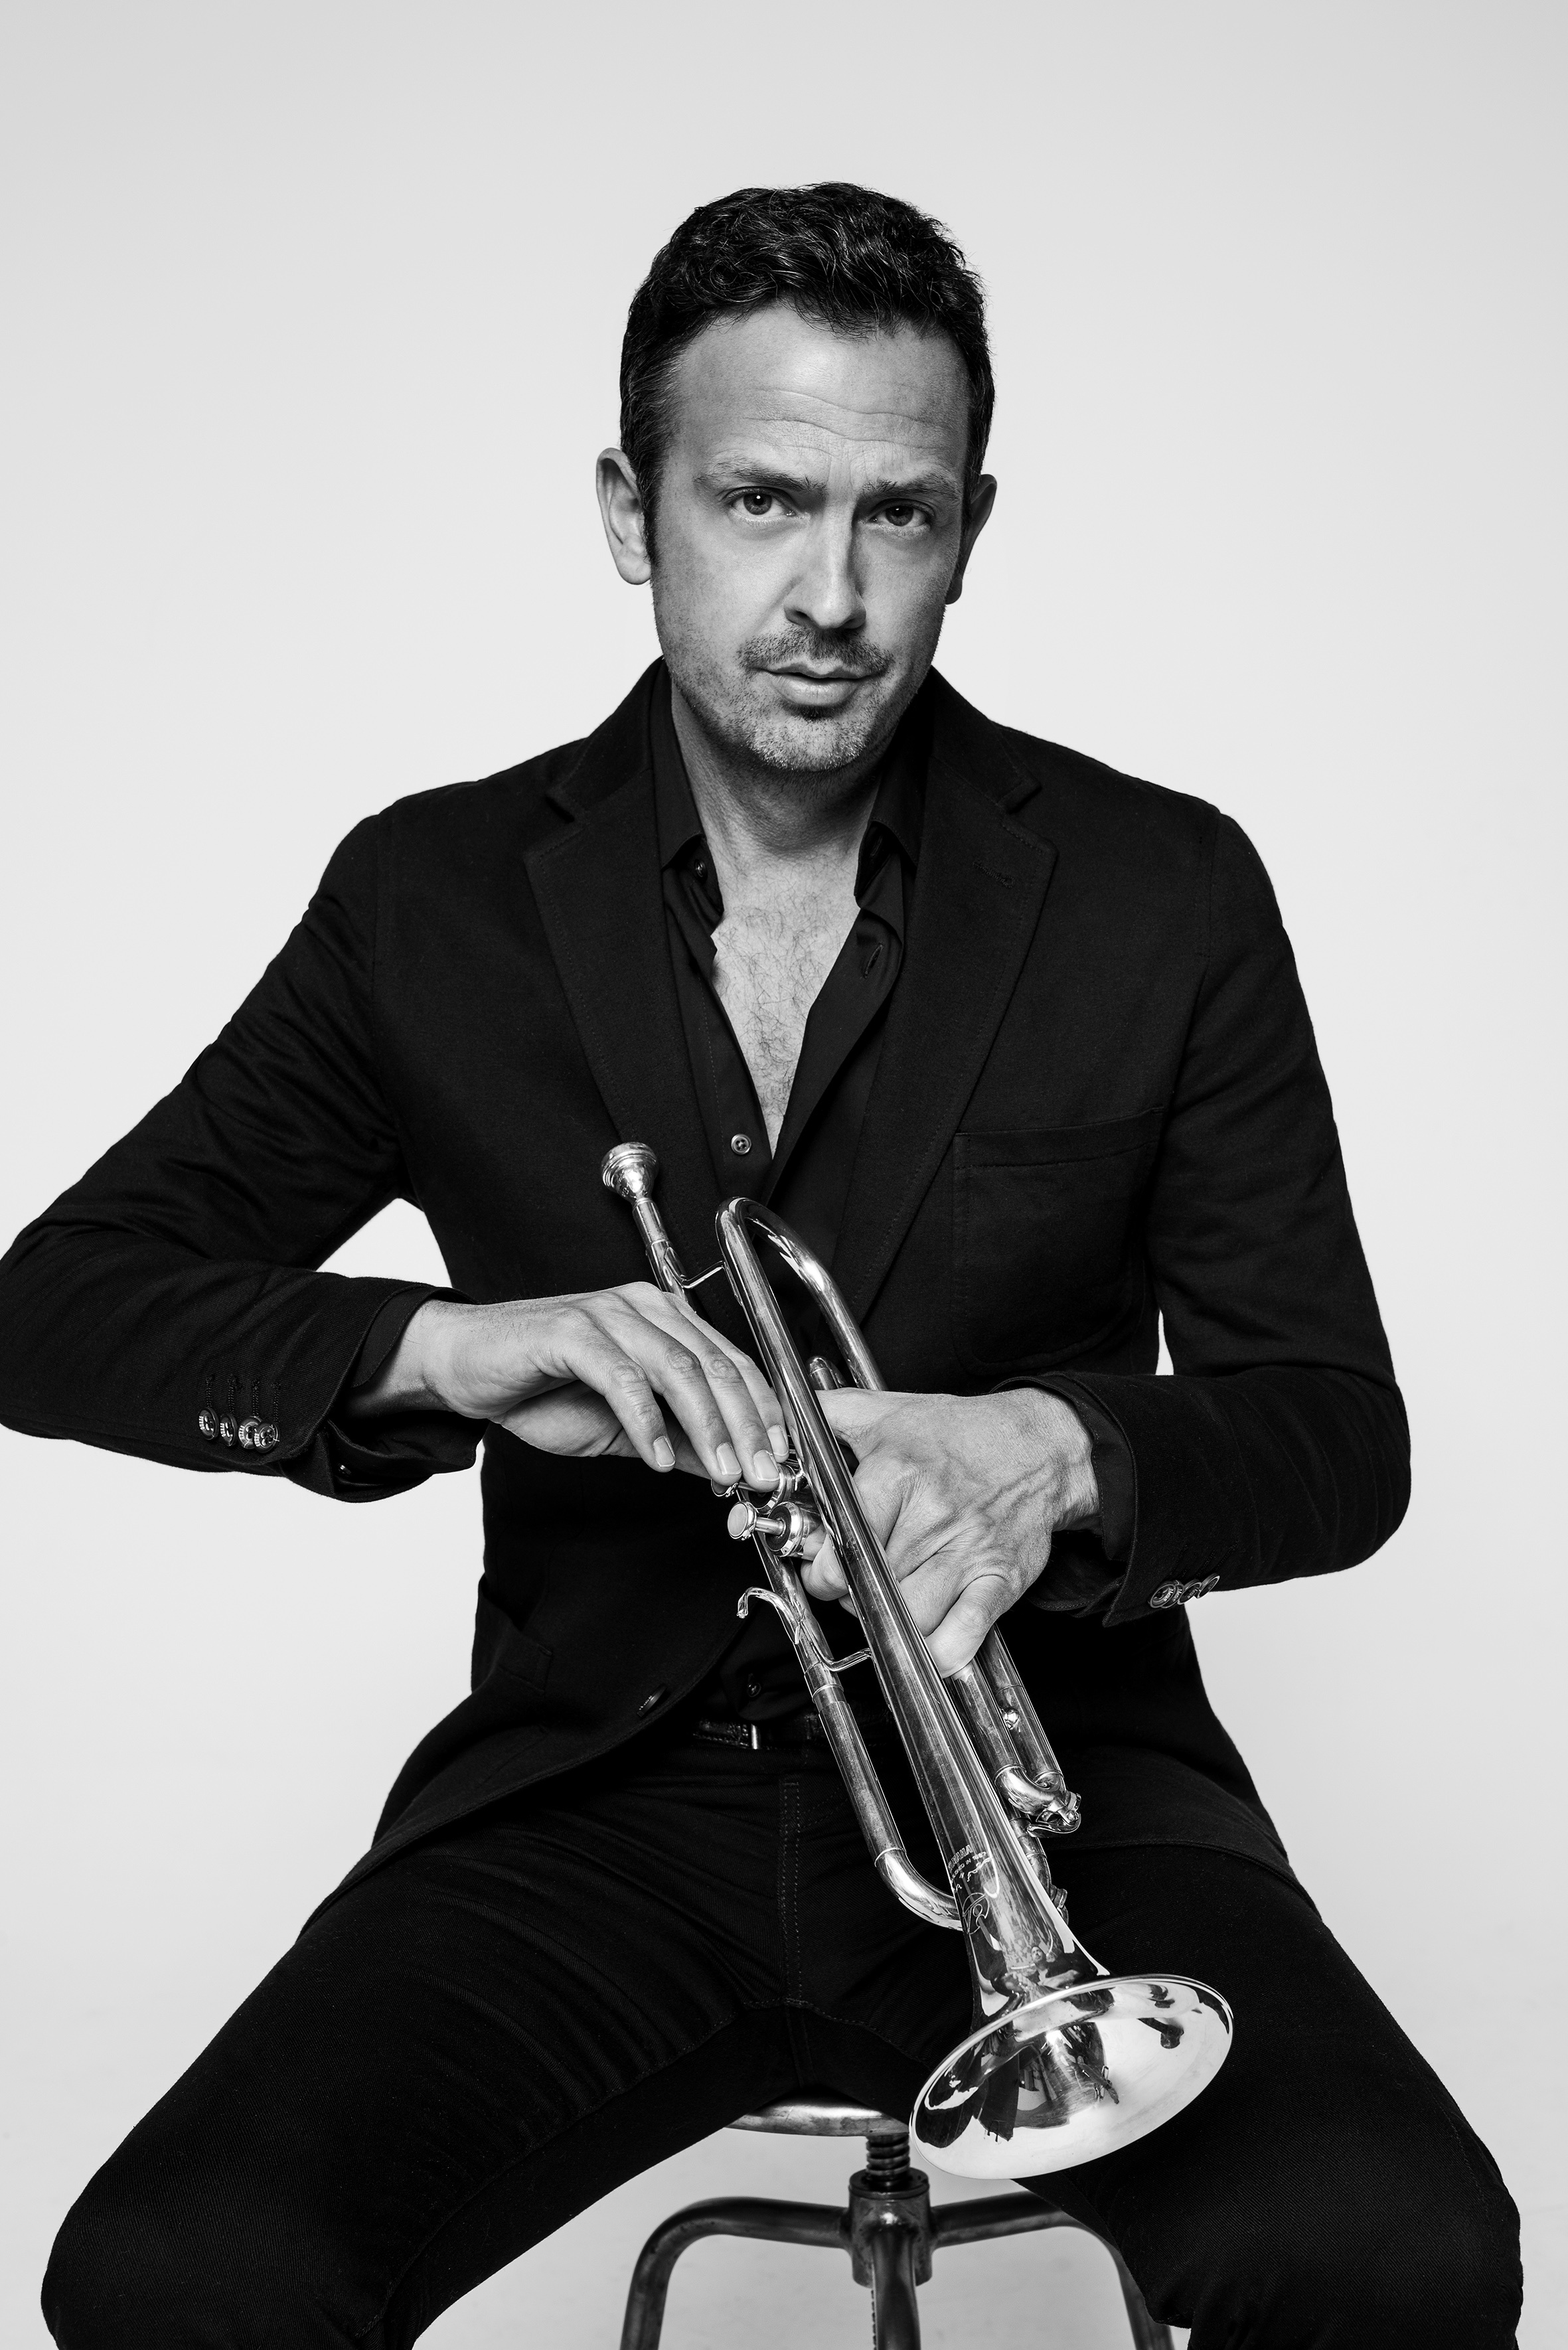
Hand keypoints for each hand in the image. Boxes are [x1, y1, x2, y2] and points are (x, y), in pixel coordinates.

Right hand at [348, 1287, 787, 1486]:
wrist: (467, 1367)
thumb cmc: (542, 1387)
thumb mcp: (626, 1428)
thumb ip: (680, 1441)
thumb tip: (732, 1470)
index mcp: (667, 1321)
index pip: (734, 1363)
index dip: (765, 1413)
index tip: (784, 1460)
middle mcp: (645, 1307)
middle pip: (716, 1365)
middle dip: (748, 1425)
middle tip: (763, 1473)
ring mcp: (608, 1314)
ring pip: (678, 1367)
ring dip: (708, 1425)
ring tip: (724, 1470)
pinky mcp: (571, 1330)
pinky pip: (621, 1376)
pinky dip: (646, 1420)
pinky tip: (658, 1456)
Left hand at [800, 1387, 1098, 1673]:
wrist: (1039, 1447)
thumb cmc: (961, 1433)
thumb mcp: (887, 1410)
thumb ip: (828, 1414)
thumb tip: (784, 1423)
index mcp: (897, 1475)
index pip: (843, 1544)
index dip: (822, 1567)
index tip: (821, 1566)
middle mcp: (932, 1516)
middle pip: (870, 1585)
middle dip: (852, 1592)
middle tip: (853, 1582)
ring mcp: (968, 1552)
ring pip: (908, 1618)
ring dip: (890, 1622)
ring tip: (887, 1600)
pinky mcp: (999, 1580)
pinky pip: (961, 1637)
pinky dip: (938, 1651)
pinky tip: (926, 1637)